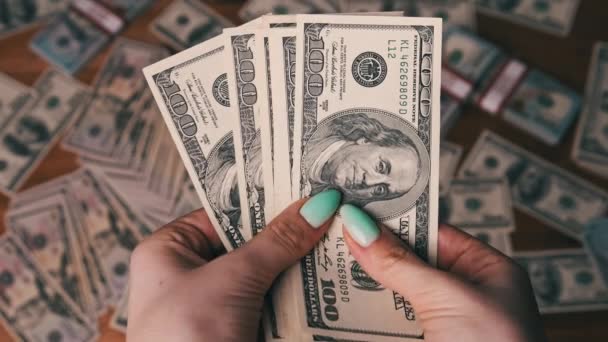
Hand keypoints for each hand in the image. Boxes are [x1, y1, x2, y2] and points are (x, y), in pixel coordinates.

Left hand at [126, 190, 341, 341]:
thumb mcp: (233, 278)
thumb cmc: (186, 337)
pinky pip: (270, 301)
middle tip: (327, 214)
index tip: (302, 187)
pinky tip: (325, 279)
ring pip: (263, 273)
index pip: (222, 211)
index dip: (262, 200)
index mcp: (167, 250)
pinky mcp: (235, 328)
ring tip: (334, 240)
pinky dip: (294, 294)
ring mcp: (213, 304)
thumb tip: (316, 206)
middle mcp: (187, 274)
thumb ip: (277, 241)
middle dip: (286, 234)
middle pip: (246, 242)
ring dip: (295, 265)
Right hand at [340, 204, 546, 341]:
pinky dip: (364, 314)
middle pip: (409, 262)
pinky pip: (387, 323)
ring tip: (327, 260)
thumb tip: (359, 227)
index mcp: (486, 271)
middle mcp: (463, 294)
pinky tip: (338, 301)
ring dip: (363, 283)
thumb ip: (400, 263)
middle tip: (334, 230)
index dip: (396, 218)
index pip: (433, 232)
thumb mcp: (448, 297)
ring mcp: (441, 323)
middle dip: (373, 250)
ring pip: (393, 293)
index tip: (358, 207)